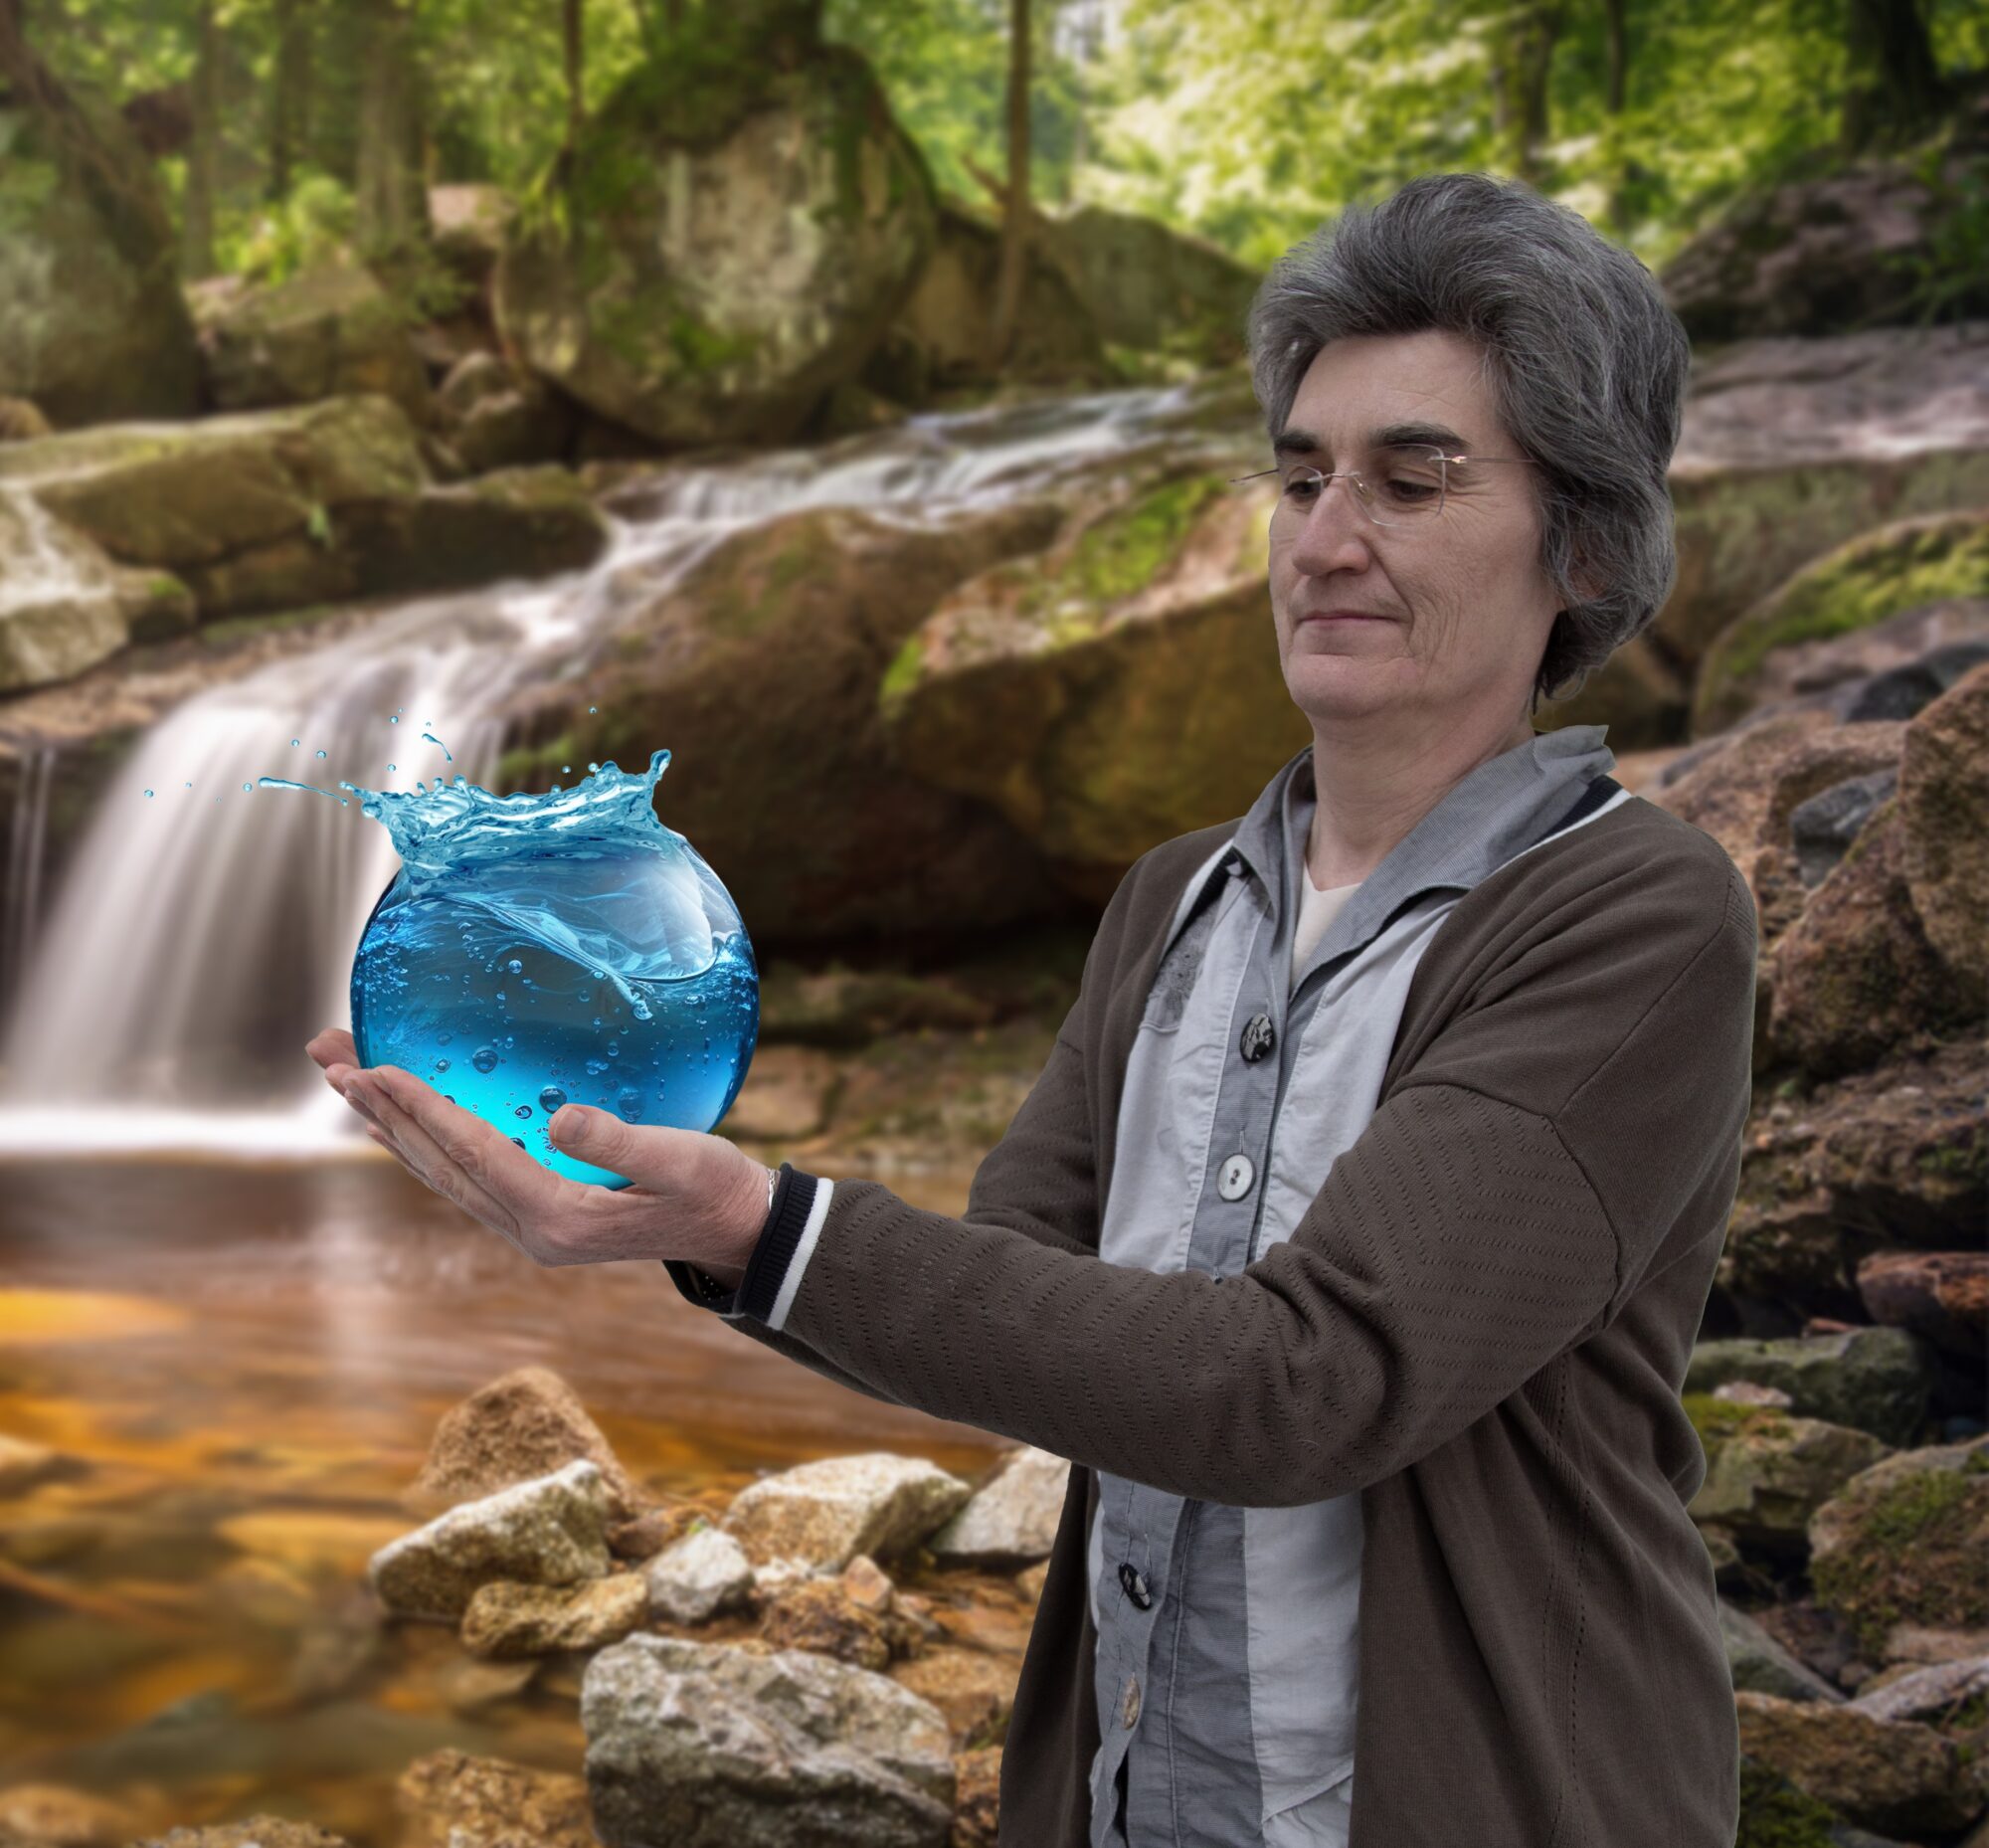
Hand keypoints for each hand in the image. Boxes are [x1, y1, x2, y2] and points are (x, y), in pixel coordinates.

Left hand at [306, 1027, 773, 1279]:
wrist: (737, 1232)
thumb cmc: (716, 1190)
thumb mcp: (683, 1160)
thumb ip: (622, 1140)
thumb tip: (558, 1118)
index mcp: (558, 1218)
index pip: (473, 1153)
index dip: (420, 1108)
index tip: (371, 1067)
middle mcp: (530, 1229)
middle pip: (436, 1164)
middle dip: (377, 1109)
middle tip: (326, 1056)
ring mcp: (531, 1227)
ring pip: (442, 1172)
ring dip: (390, 1124)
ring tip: (345, 1077)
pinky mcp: (540, 1214)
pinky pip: (465, 1175)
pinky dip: (427, 1140)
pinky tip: (408, 1116)